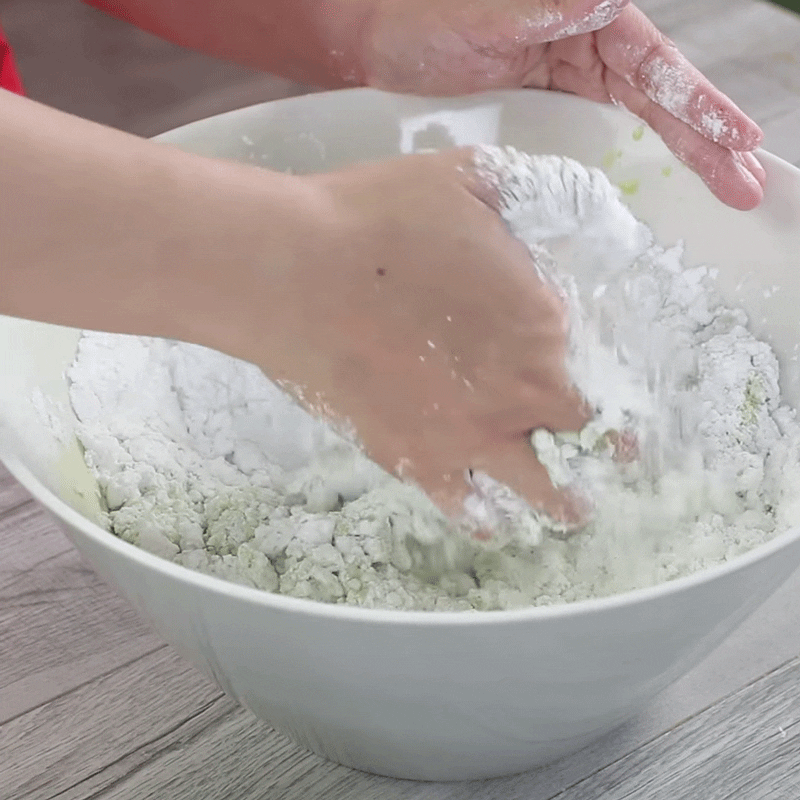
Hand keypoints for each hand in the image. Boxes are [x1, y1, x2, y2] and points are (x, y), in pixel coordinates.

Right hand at [229, 149, 587, 524]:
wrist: (296, 274)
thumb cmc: (380, 219)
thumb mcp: (473, 177)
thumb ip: (537, 191)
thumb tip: (587, 204)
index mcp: (542, 323)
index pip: (595, 360)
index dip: (608, 372)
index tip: (614, 384)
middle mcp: (519, 391)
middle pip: (580, 430)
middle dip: (604, 442)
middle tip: (614, 453)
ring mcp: (468, 434)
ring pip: (539, 486)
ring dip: (565, 499)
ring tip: (576, 509)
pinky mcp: (416, 458)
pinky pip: (463, 505)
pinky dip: (485, 518)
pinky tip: (493, 523)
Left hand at [360, 0, 764, 209]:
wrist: (374, 44)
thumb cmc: (428, 12)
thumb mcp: (497, 9)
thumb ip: (553, 8)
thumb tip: (606, 1)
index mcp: (591, 17)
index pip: (656, 66)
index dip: (700, 106)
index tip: (739, 140)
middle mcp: (585, 48)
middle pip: (656, 102)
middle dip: (702, 143)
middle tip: (742, 186)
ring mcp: (562, 86)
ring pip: (628, 126)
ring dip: (671, 159)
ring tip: (715, 191)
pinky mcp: (537, 114)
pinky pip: (585, 143)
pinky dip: (614, 166)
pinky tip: (639, 191)